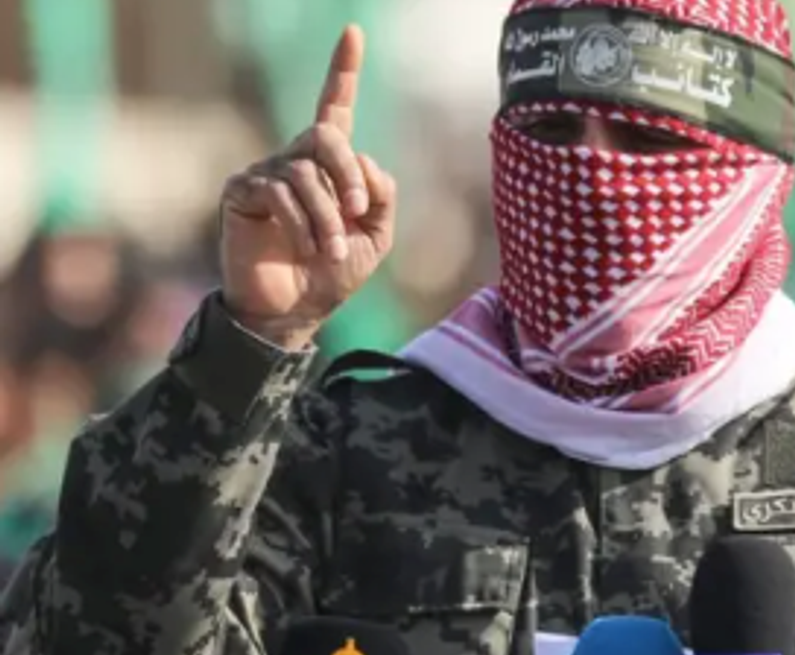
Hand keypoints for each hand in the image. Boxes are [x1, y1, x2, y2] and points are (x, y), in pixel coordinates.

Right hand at [219, 25, 395, 349]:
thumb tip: (365, 161)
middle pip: (325, 134)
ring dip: (327, 216)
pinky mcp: (242, 192)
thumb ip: (381, 196)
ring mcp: (265, 173)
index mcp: (329, 166)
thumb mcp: (376, 237)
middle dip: (348, 172)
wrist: (294, 311)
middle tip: (356, 209)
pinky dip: (302, 224)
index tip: (354, 32)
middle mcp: (295, 160)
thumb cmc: (332, 273)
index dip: (343, 71)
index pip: (335, 108)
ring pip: (306, 173)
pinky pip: (279, 193)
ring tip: (329, 251)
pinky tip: (305, 249)